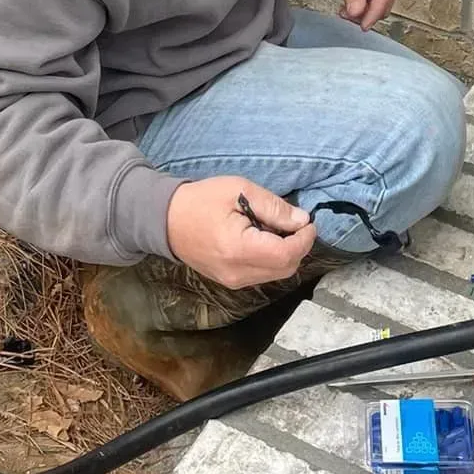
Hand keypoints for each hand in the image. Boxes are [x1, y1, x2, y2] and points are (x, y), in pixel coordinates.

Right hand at [165, 176, 316, 287]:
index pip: (286, 255)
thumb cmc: (201, 200)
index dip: (304, 239)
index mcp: (238, 249)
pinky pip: (262, 275)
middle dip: (297, 247)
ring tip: (275, 229)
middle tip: (294, 223)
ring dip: (285, 254)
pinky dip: (271, 259)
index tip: (308, 222)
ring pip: (276, 274)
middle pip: (285, 269)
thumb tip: (302, 221)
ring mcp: (233, 281)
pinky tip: (263, 240)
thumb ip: (273, 207)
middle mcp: (237, 273)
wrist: (166, 220)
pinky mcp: (230, 282)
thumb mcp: (239, 190)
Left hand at [325, 0, 397, 28]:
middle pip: (384, 4)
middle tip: (346, 14)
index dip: (374, 14)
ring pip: (380, 6)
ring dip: (363, 12)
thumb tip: (357, 14)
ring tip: (345, 9)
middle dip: (366, 13)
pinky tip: (350, 6)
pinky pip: (375, 3)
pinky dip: (363, 8)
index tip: (363, 26)